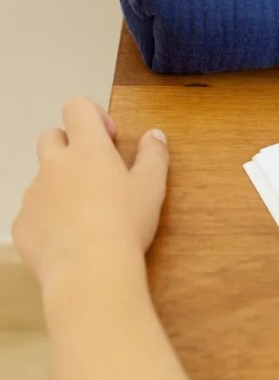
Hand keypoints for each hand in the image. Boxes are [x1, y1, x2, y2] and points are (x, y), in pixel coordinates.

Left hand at [13, 98, 168, 291]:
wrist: (90, 271)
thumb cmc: (126, 223)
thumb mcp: (152, 187)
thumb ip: (154, 156)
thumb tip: (155, 135)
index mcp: (87, 149)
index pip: (77, 107)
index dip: (92, 115)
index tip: (109, 139)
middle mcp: (54, 165)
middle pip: (50, 136)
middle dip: (69, 146)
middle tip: (94, 174)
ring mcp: (33, 194)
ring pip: (41, 178)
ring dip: (59, 187)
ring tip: (85, 216)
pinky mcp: (22, 224)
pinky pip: (33, 213)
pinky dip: (48, 220)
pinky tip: (69, 241)